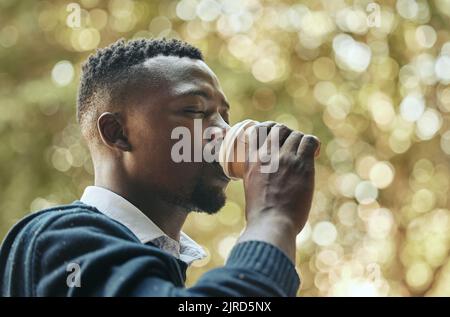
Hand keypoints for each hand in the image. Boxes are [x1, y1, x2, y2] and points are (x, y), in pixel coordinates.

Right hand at [238, 122, 319, 260]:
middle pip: (278, 129)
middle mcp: (267, 155)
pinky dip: (313, 144)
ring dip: (301, 141)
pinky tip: (315, 153)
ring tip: (305, 153)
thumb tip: (264, 181)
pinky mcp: (301, 165)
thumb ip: (256, 178)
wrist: (271, 224)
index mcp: (251, 161)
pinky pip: (310, 142)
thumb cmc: (261, 215)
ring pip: (295, 134)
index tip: (275, 138)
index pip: (258, 130)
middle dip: (287, 134)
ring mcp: (284, 159)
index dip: (268, 129)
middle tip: (293, 147)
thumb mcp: (250, 189)